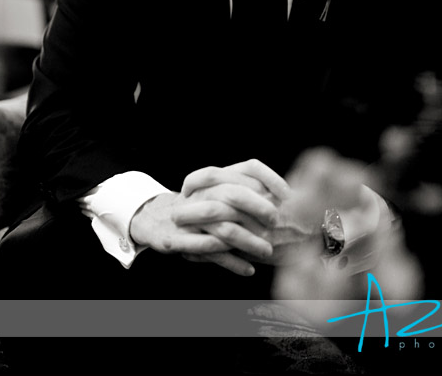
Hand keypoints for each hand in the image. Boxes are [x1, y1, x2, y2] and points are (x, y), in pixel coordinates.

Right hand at [130, 159, 289, 275]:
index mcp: (210, 180)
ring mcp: (188, 220)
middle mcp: (198, 196)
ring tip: (268, 251)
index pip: (243, 172)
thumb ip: (240, 187)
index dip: (266, 181)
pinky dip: (232, 262)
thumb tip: (279, 192)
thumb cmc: (195, 208)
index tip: (286, 196)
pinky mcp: (178, 241)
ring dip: (248, 241)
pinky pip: (210, 253)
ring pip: (223, 229)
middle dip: (257, 208)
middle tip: (277, 222)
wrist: (156, 221)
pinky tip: (250, 270)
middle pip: (232, 196)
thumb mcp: (214, 191)